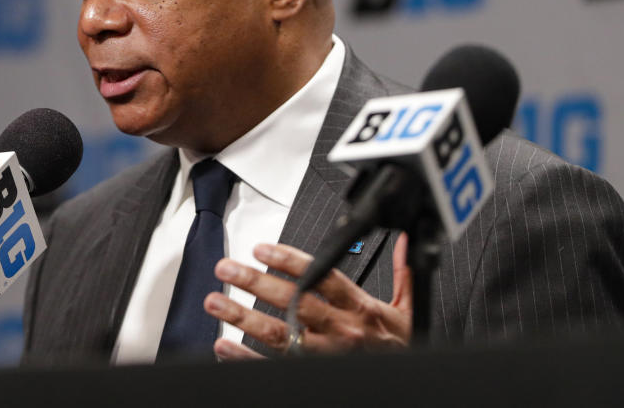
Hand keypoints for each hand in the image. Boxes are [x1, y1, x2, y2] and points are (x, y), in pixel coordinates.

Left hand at [204, 234, 411, 359]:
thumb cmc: (402, 346)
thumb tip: (404, 242)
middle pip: (293, 303)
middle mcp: (341, 331)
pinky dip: (246, 357)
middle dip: (255, 283)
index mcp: (360, 309)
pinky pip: (274, 366)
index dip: (290, 262)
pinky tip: (224, 345)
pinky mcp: (312, 375)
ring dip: (242, 317)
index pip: (322, 278)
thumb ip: (402, 273)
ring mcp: (325, 355)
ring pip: (278, 334)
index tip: (262, 249)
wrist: (407, 381)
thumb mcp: (408, 309)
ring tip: (215, 302)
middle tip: (226, 268)